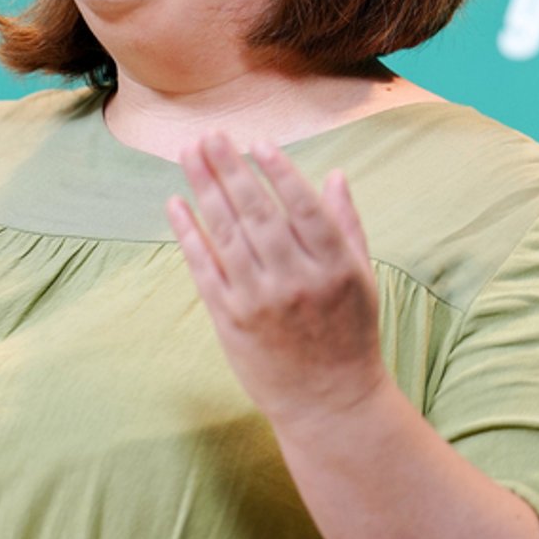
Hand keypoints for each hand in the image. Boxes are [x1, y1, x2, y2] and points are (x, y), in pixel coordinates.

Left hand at [166, 132, 391, 430]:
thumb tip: (335, 175)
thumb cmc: (350, 334)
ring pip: (227, 234)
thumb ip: (346, 225)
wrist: (330, 403)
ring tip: (189, 154)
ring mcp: (259, 301)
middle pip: (256, 213)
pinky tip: (176, 203)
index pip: (302, 207)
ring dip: (205, 189)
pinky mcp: (230, 321)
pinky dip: (189, 234)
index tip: (258, 142)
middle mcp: (295, 280)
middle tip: (210, 135)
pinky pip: (204, 269)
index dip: (279, 172)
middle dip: (230, 169)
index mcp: (333, 266)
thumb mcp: (361, 278)